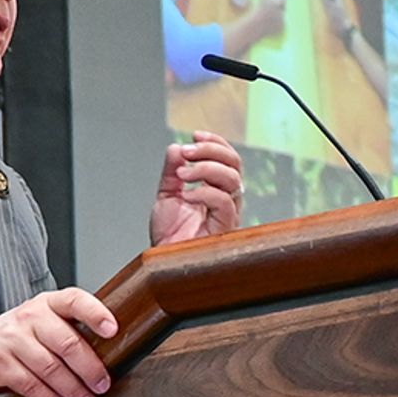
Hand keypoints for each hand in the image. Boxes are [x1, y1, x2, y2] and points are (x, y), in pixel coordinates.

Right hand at [0, 287, 121, 396]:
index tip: (113, 331)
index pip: (75, 300)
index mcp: (47, 304)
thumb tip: (111, 355)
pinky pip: (31, 384)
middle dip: (90, 369)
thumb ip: (70, 328)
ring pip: (50, 368)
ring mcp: (12, 340)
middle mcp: (30, 317)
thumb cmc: (18, 336)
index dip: (96, 314)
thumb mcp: (41, 321)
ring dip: (73, 389)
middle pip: (67, 342)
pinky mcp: (0, 364)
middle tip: (103, 385)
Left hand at [151, 130, 243, 244]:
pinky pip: (224, 202)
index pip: (228, 158)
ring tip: (182, 174)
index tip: (194, 135)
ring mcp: (228, 212)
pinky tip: (186, 196)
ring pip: (233, 179)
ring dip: (206, 169)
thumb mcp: (166, 195)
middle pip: (234, 163)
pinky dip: (204, 193)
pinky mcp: (225, 227)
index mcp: (216, 188)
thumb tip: (176, 148)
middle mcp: (227, 198)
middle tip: (187, 152)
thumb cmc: (169, 234)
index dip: (215, 142)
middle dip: (211, 151)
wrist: (162, 260)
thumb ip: (171, 172)